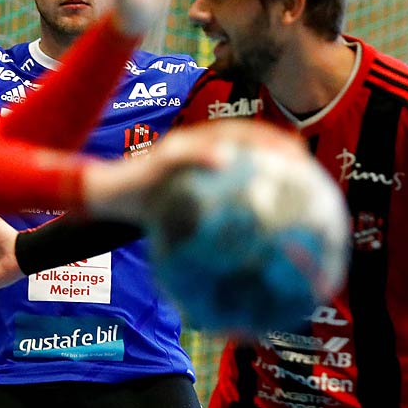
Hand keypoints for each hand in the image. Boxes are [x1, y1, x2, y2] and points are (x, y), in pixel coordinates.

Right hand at [79, 119, 298, 221]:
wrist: (103, 200)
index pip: (244, 146)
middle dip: (270, 140)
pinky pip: (182, 155)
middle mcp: (192, 147)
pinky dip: (203, 154)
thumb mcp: (180, 225)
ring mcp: (175, 149)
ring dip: (246, 138)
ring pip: (216, 136)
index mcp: (202, 158)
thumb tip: (239, 274)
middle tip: (298, 156)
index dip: (274, 148)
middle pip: (239, 134)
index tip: (303, 162)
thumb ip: (207, 234)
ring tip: (271, 151)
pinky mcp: (156, 157)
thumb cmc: (143, 214)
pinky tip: (222, 161)